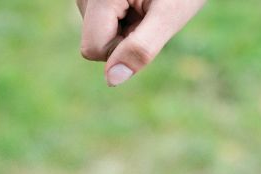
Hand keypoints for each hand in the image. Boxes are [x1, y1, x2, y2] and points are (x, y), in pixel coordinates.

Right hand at [76, 0, 205, 85]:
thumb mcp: (167, 17)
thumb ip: (141, 48)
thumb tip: (112, 80)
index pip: (92, 49)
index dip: (122, 50)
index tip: (146, 28)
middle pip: (94, 44)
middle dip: (123, 40)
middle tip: (149, 16)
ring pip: (98, 36)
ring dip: (124, 31)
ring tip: (146, 8)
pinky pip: (103, 26)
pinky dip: (122, 22)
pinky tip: (139, 6)